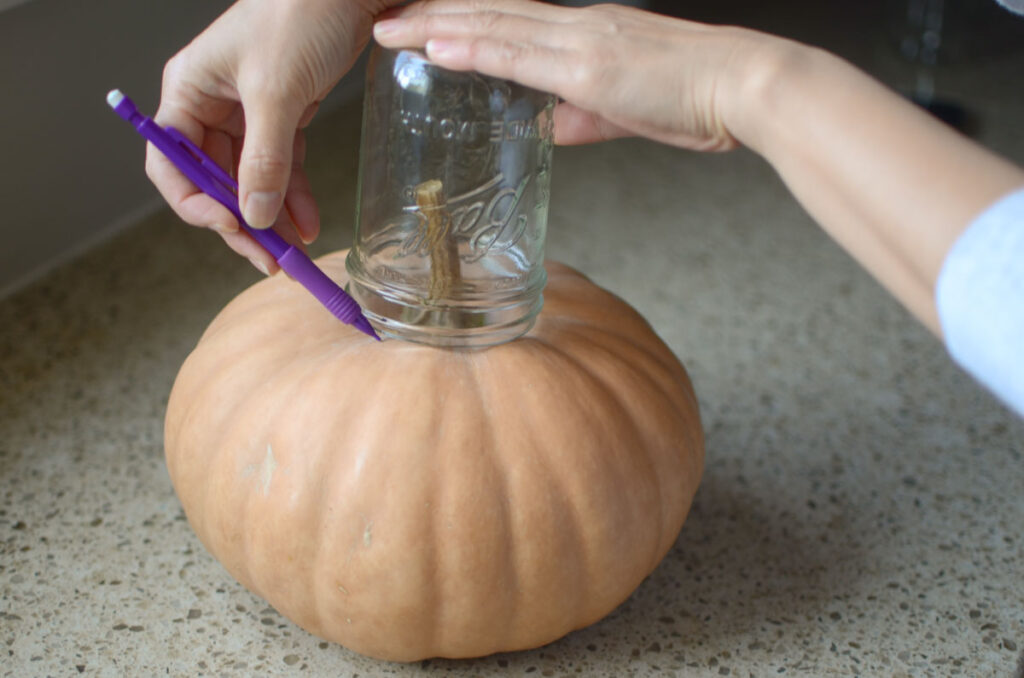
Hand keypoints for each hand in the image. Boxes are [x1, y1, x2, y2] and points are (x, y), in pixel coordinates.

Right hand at [147, 0, 398, 272]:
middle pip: (213, 179)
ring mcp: (249, 111)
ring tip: (293, 253)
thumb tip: (255, 214)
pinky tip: (308, 223)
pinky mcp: (285, 114)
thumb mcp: (277, 92)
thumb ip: (265, 157)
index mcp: (189, 90)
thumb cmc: (301, 14)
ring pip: (250, 178)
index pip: (171, 161)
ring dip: (271, 217)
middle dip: (240, 221)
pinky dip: (294, 195)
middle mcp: (212, 102)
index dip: (194, 202)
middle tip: (267, 257)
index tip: (230, 227)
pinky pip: (282, 165)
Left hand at [373, 0, 784, 151]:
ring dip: (438, 25)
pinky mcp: (588, 68)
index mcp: (586, 34)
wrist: (743, 87)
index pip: (509, 21)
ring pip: (495, 25)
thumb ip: (580, 118)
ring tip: (391, 27)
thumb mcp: (625, 109)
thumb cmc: (696, 97)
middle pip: (491, 14)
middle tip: (385, 17)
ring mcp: (580, 42)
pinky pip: (519, 54)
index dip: (462, 21)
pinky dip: (474, 48)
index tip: (423, 23)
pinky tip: (436, 46)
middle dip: (433, 15)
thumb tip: (546, 127)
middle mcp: (577, 27)